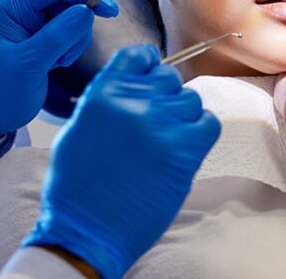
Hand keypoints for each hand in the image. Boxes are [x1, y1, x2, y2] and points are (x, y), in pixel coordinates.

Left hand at [0, 0, 118, 136]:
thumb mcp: (27, 64)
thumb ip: (56, 37)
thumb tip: (87, 11)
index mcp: (10, 4)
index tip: (108, 10)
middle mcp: (22, 7)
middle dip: (77, 25)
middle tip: (66, 55)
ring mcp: (34, 21)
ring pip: (74, 16)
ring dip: (74, 40)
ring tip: (54, 63)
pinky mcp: (45, 36)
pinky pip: (72, 31)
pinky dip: (71, 47)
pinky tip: (54, 64)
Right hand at [23, 45, 220, 278]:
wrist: (87, 229)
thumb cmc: (76, 186)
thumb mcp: (78, 129)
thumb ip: (106, 101)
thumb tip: (132, 90)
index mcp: (102, 93)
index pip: (139, 56)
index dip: (150, 65)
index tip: (152, 77)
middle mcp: (133, 101)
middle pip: (169, 79)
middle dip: (166, 97)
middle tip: (156, 125)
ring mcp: (160, 123)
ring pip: (190, 101)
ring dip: (183, 118)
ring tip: (166, 143)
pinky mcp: (183, 150)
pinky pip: (209, 123)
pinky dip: (201, 133)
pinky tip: (184, 150)